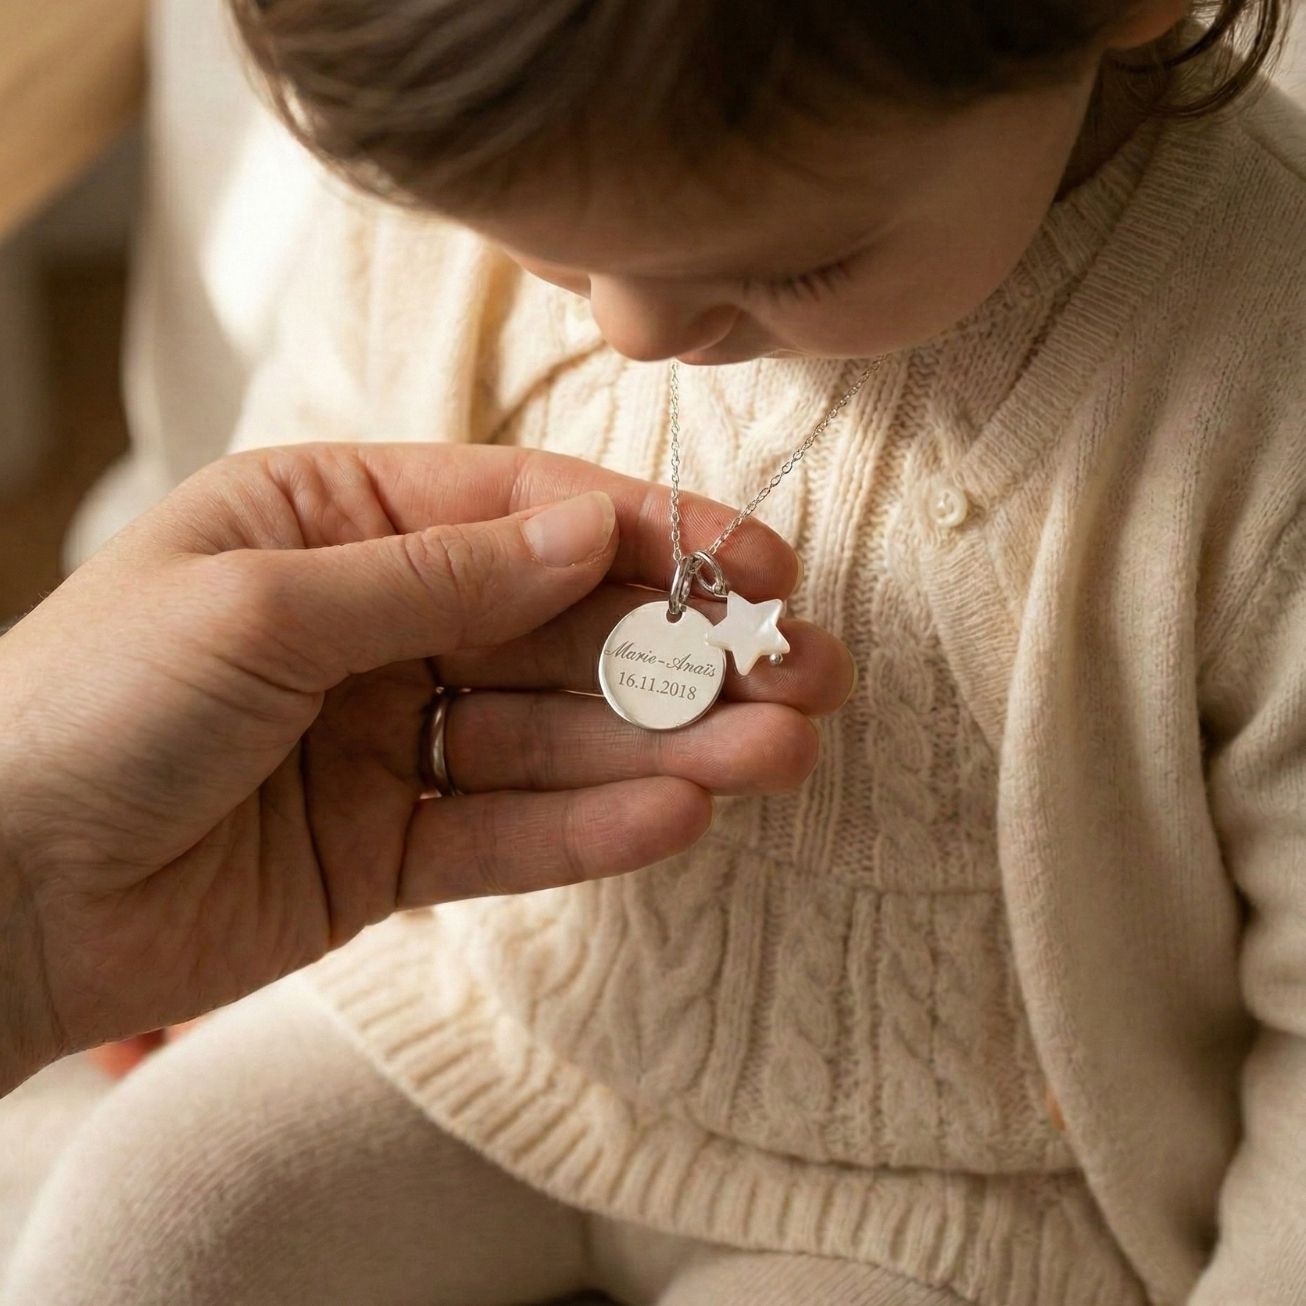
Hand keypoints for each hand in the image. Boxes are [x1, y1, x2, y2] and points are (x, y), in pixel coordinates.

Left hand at [0, 442, 853, 1089]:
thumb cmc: (87, 703)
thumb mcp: (260, 601)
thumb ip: (435, 575)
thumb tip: (588, 532)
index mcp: (338, 521)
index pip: (526, 514)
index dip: (650, 534)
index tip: (758, 564)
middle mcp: (379, 622)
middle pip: (565, 629)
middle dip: (688, 650)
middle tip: (807, 674)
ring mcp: (393, 739)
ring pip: (555, 735)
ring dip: (667, 745)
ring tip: (776, 756)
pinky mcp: (391, 849)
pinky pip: (507, 831)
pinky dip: (588, 825)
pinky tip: (677, 814)